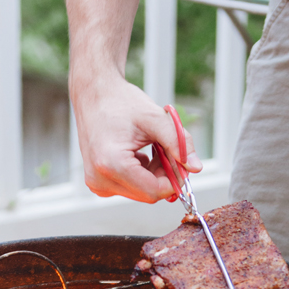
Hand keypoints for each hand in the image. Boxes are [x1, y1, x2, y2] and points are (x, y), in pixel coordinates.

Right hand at [73, 75, 202, 202]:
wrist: (93, 94)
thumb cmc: (120, 102)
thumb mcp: (155, 118)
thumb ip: (178, 143)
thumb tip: (195, 168)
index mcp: (111, 164)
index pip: (153, 191)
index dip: (174, 181)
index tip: (183, 164)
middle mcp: (100, 179)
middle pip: (147, 194)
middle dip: (164, 176)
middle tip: (167, 151)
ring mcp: (97, 182)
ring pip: (140, 192)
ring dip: (153, 175)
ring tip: (152, 148)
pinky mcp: (97, 182)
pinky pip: (130, 187)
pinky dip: (141, 174)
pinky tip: (139, 153)